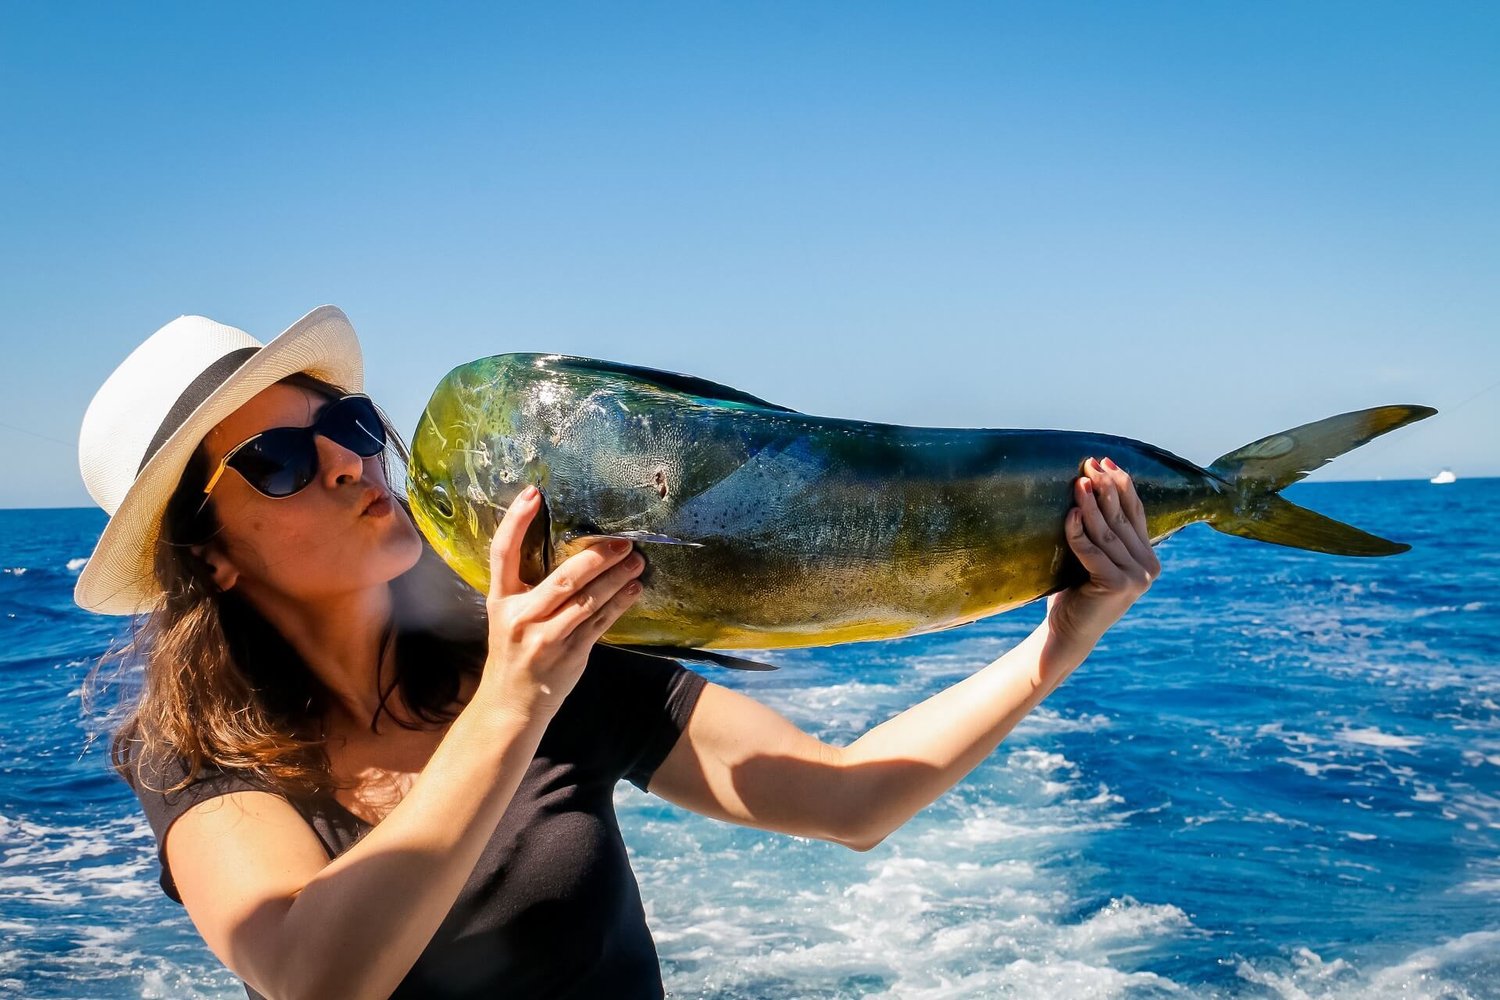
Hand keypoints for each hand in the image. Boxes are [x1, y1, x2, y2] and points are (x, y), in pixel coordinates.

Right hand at [475, 486, 644, 721]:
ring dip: (617, 578)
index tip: (533, 494)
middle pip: (563, 578)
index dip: (515, 521)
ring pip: (588, 600)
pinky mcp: (570, 654)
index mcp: (500, 600)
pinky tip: (635, 588)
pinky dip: (621, 603)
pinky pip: (600, 623)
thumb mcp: (508, 615)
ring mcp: (546, 637)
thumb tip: (570, 548)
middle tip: (622, 540)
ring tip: (637, 560)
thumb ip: (528, 587)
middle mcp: (521, 617)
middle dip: (596, 556)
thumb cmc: (514, 651)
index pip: (502, 552)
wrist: (511, 704)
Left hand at [1045, 457, 1160, 650]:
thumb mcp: (1093, 556)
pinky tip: (1069, 515)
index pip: (1135, 512)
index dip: (1121, 484)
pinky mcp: (1118, 585)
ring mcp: (1137, 577)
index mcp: (1148, 557)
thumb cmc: (1075, 591)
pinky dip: (1079, 533)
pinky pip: (1093, 552)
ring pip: (1108, 532)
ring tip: (1077, 482)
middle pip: (1123, 518)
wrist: (1068, 631)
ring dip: (1091, 504)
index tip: (1104, 460)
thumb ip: (1102, 532)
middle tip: (1088, 464)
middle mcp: (1148, 567)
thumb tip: (1088, 484)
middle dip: (1105, 487)